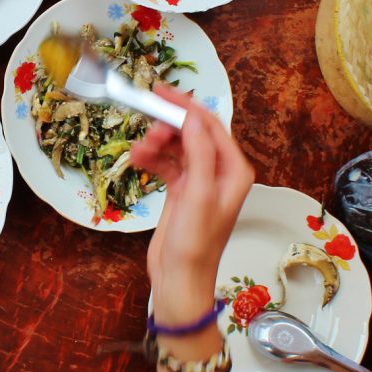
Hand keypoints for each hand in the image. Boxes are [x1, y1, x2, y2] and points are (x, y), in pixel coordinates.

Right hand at [130, 87, 253, 317]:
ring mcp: (199, 181)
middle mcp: (219, 172)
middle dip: (168, 127)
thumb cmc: (195, 245)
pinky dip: (152, 159)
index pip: (211, 126)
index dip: (186, 106)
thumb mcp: (198, 195)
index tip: (160, 92)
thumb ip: (198, 153)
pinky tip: (137, 160)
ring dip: (157, 144)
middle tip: (147, 128)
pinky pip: (166, 164)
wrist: (179, 280)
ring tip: (139, 152)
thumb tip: (193, 117)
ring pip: (176, 147)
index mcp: (233, 171)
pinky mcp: (181, 191)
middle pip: (192, 133)